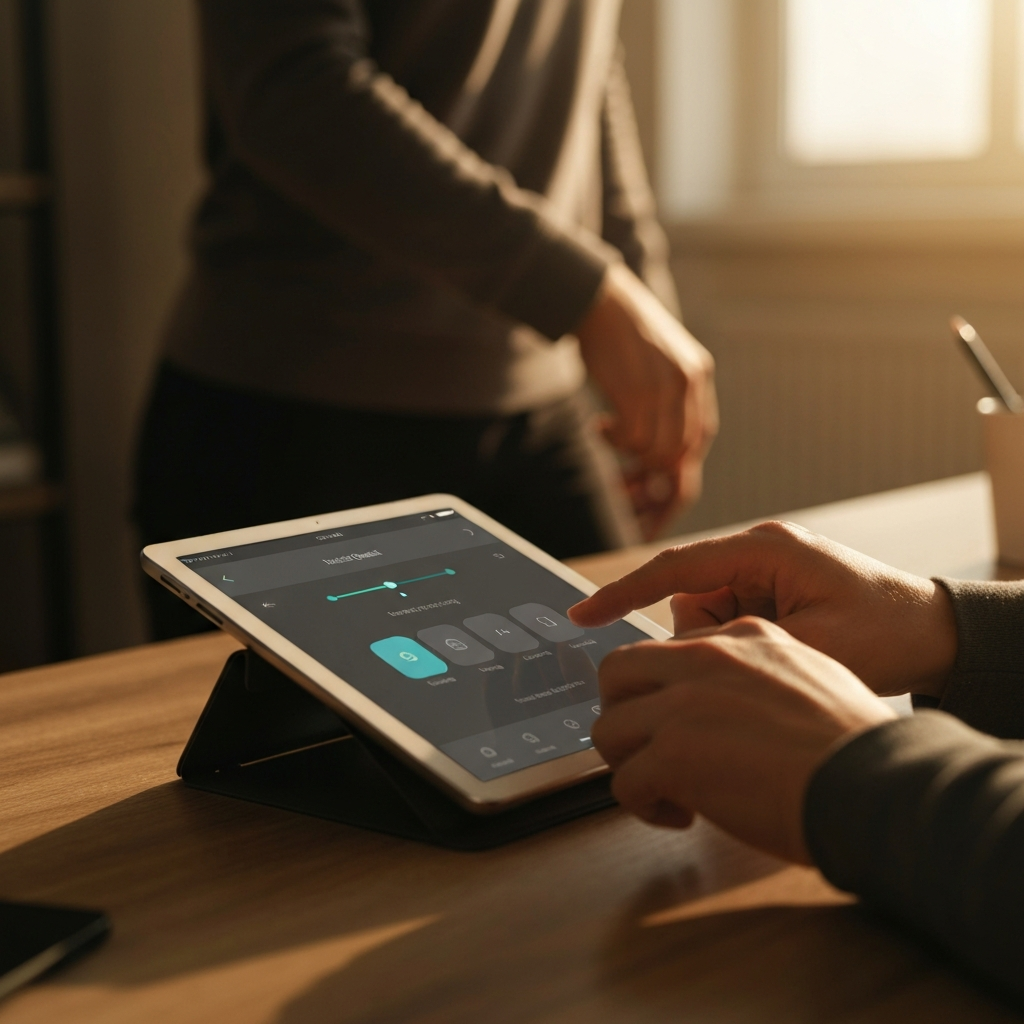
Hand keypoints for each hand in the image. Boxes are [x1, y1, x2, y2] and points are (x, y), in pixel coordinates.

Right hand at [570, 520, 957, 698]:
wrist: (934, 633)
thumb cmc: (887, 633)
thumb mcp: (812, 646)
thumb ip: (739, 645)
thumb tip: (685, 653)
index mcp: (765, 551)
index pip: (674, 568)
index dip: (623, 592)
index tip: (583, 615)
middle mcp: (758, 551)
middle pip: (688, 598)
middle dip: (707, 637)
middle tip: (760, 656)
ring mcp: (763, 568)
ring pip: (704, 613)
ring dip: (727, 642)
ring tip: (783, 651)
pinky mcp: (769, 586)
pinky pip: (726, 618)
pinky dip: (740, 640)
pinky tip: (782, 648)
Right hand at [576, 262, 717, 537]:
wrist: (597, 299)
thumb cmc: (619, 333)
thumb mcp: (658, 360)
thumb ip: (668, 395)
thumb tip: (660, 445)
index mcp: (698, 374)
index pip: (699, 436)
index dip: (676, 462)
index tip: (650, 470)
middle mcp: (690, 382)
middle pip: (682, 451)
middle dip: (653, 467)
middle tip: (623, 463)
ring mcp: (666, 387)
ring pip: (658, 451)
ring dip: (630, 453)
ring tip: (607, 434)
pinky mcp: (638, 391)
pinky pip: (634, 440)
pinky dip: (614, 441)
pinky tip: (598, 424)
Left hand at [593, 617, 895, 861]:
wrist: (875, 782)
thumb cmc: (856, 746)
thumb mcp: (812, 675)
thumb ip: (760, 677)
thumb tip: (731, 707)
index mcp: (742, 636)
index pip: (667, 650)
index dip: (663, 692)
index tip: (674, 723)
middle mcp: (706, 660)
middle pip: (618, 670)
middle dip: (622, 711)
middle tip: (645, 747)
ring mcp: (684, 705)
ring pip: (609, 726)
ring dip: (628, 763)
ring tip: (664, 789)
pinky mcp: (674, 754)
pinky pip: (624, 781)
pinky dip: (642, 805)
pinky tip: (679, 815)